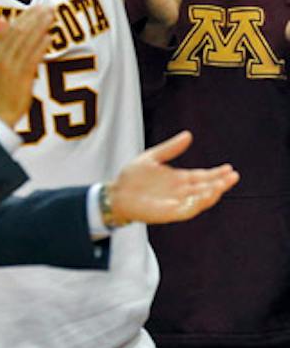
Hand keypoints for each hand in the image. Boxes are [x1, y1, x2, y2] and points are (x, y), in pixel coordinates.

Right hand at [0, 4, 56, 126]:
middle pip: (19, 34)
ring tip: (52, 17)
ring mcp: (12, 68)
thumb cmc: (0, 89)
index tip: (37, 7)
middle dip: (34, 19)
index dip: (24, 17)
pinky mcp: (22, 78)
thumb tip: (2, 19)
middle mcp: (2, 59)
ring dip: (40, 28)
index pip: (10, 30)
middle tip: (48, 7)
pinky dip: (40, 46)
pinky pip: (32, 58)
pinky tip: (49, 37)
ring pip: (26, 43)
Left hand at [105, 130, 237, 226]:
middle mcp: (181, 191)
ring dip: (213, 193)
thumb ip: (170, 148)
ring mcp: (176, 202)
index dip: (216, 173)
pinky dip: (198, 203)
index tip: (229, 168)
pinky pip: (188, 209)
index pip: (203, 176)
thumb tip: (188, 135)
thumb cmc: (131, 177)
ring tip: (223, 184)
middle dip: (220, 182)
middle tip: (233, 175)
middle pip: (206, 187)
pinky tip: (206, 196)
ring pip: (200, 199)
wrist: (115, 193)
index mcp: (179, 179)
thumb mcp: (152, 157)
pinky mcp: (169, 213)